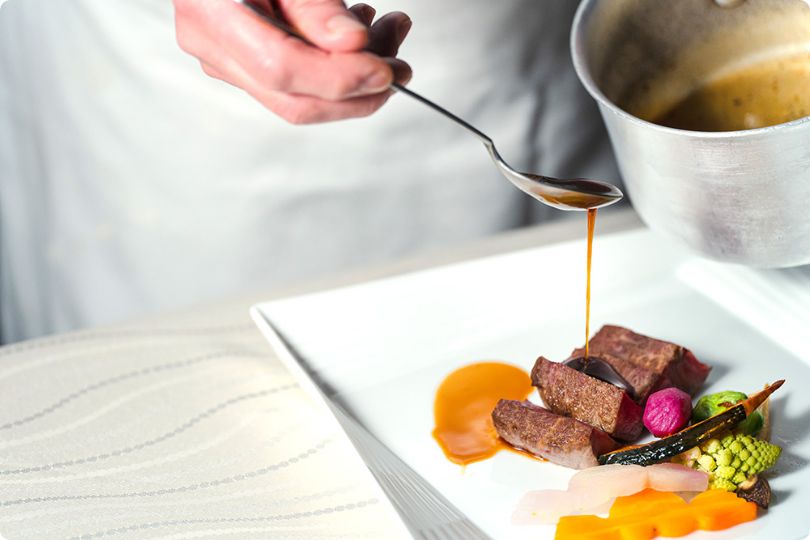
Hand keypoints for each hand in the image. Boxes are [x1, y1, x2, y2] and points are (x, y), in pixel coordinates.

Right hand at [173, 0, 411, 123]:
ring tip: (390, 32)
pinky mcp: (246, 63)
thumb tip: (351, 43)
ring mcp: (227, 60)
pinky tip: (362, 35)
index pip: (280, 68)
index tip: (385, 71)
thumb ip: (313, 4)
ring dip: (355, 76)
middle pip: (293, 99)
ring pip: (300, 97)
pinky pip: (297, 82)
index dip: (339, 78)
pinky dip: (336, 67)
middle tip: (401, 66)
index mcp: (212, 13)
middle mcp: (213, 47)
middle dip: (357, 91)